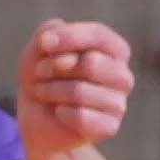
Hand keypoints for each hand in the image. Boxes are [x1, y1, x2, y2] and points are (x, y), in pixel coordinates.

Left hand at [15, 19, 131, 156]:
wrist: (36, 118)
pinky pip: (81, 116)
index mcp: (115, 50)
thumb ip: (48, 32)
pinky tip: (59, 113)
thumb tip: (59, 41)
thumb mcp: (38, 49)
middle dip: (56, 68)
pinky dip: (61, 113)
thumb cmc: (43, 77)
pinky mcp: (110, 126)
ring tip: (45, 93)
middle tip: (41, 74)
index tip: (44, 44)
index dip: (71, 37)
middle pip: (91, 64)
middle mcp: (122, 75)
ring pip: (80, 91)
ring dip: (52, 91)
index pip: (100, 36)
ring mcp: (119, 103)